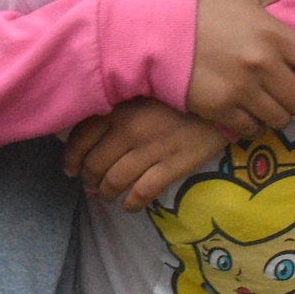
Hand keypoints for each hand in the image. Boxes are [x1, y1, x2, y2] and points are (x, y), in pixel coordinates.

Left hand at [65, 99, 230, 209]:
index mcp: (118, 108)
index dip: (71, 158)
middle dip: (89, 179)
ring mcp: (150, 149)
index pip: (81, 138)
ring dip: (106, 193)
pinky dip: (131, 203)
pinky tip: (129, 206)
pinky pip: (142, 192)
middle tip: (90, 185)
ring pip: (114, 181)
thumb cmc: (181, 89)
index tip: (70, 169)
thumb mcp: (145, 88)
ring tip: (106, 196)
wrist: (223, 96)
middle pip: (95, 164)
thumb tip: (95, 125)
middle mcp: (128, 130)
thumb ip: (120, 104)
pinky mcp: (173, 165)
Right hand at [186, 0, 294, 136]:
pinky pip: (253, 129)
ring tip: (268, 100)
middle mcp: (262, 66)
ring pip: (281, 119)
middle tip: (291, 89)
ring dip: (278, 112)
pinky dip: (253, 123)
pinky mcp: (221, 110)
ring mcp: (241, 91)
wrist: (156, 36)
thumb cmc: (202, 11)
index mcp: (274, 35)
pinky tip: (246, 108)